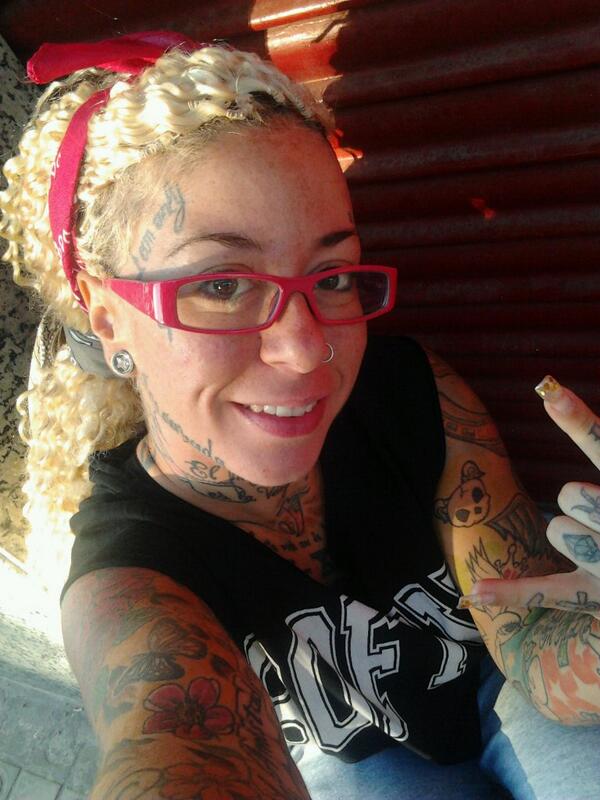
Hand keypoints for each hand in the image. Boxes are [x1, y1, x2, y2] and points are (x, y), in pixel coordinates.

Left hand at [459, 377, 599, 618]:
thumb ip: (599, 447)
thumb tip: (553, 395)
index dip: (579, 422)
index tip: (550, 392)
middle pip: (572, 493)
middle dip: (577, 500)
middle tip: (599, 518)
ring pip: (557, 530)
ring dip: (570, 537)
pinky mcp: (598, 599)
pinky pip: (547, 591)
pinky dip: (510, 592)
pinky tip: (477, 592)